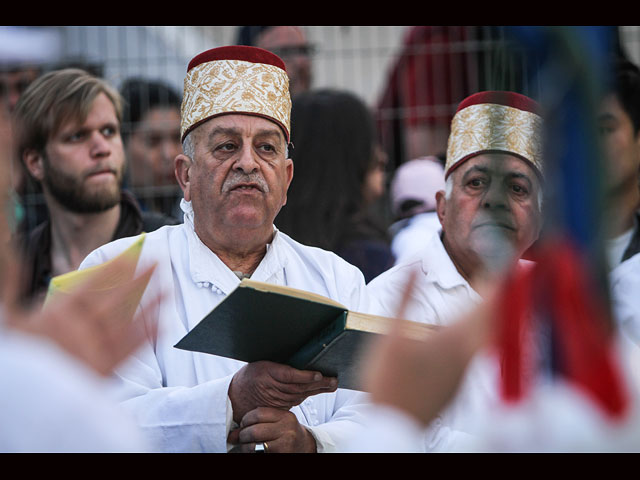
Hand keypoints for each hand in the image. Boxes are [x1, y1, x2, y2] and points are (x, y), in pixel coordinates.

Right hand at [2, 251, 161, 376]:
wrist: (20, 399)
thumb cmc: (15, 355)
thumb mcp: (9, 317)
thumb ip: (13, 279)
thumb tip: (11, 246)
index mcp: (58, 314)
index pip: (92, 284)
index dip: (114, 268)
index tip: (132, 255)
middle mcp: (81, 330)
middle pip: (116, 300)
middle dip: (139, 280)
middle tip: (160, 263)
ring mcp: (94, 351)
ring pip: (129, 323)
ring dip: (150, 306)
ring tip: (169, 290)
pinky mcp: (103, 371)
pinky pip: (130, 351)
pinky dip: (147, 337)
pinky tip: (164, 325)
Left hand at [227, 407, 316, 452]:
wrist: (305, 447)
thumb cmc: (287, 434)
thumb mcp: (277, 423)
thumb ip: (257, 423)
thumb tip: (232, 434)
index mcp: (285, 416)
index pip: (258, 413)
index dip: (246, 419)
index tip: (243, 424)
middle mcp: (287, 429)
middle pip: (254, 430)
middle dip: (243, 435)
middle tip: (242, 437)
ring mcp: (285, 443)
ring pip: (254, 445)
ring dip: (245, 447)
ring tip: (246, 446)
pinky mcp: (281, 455)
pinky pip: (259, 454)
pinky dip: (251, 453)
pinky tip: (254, 452)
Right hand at [228, 360, 336, 422]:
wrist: (237, 395)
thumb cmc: (251, 374)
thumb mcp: (262, 362)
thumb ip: (278, 361)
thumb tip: (299, 350)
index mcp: (268, 373)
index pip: (290, 376)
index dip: (305, 376)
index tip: (319, 374)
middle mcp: (273, 388)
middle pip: (299, 387)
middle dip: (318, 384)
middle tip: (333, 380)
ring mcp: (277, 399)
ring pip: (301, 395)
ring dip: (317, 390)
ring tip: (332, 384)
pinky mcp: (280, 406)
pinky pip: (297, 401)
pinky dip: (309, 395)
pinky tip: (319, 390)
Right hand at [359, 269, 496, 425]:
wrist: (396, 426)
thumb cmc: (390, 382)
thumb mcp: (390, 336)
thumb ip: (404, 297)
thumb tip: (413, 264)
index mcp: (454, 338)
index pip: (487, 303)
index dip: (500, 281)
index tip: (510, 263)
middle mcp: (467, 353)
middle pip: (493, 318)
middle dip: (499, 294)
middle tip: (504, 274)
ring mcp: (465, 370)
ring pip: (487, 336)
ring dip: (492, 314)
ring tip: (491, 297)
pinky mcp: (459, 382)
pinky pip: (479, 350)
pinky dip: (482, 333)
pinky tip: (471, 332)